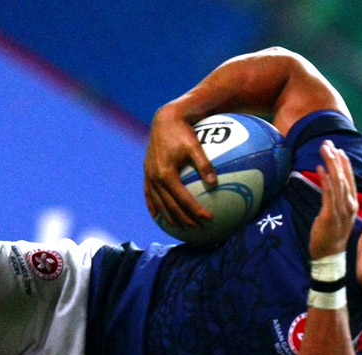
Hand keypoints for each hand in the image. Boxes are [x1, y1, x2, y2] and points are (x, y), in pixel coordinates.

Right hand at [143, 106, 215, 227]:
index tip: (208, 219)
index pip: (183, 199)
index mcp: (167, 174)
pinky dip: (153, 206)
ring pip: (159, 203)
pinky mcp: (147, 173)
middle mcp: (155, 178)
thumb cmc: (183, 131)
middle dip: (185, 219)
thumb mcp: (195, 145)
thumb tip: (214, 182)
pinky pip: (149, 194)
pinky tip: (158, 216)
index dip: (196, 211)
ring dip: (170, 217)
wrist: (164, 119)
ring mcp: (149, 176)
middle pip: (171, 206)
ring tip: (181, 227)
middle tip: (198, 228)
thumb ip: (204, 164)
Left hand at [309, 140, 357, 258]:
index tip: (338, 150)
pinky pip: (329, 194)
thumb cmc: (331, 236)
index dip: (344, 164)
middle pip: (344, 176)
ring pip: (337, 182)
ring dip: (331, 164)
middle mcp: (349, 205)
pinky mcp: (330, 215)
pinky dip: (326, 180)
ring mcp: (340, 210)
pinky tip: (321, 168)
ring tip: (324, 150)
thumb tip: (330, 189)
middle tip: (328, 144)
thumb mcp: (336, 216)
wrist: (330, 256)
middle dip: (336, 158)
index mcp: (351, 204)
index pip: (349, 179)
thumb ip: (336, 201)